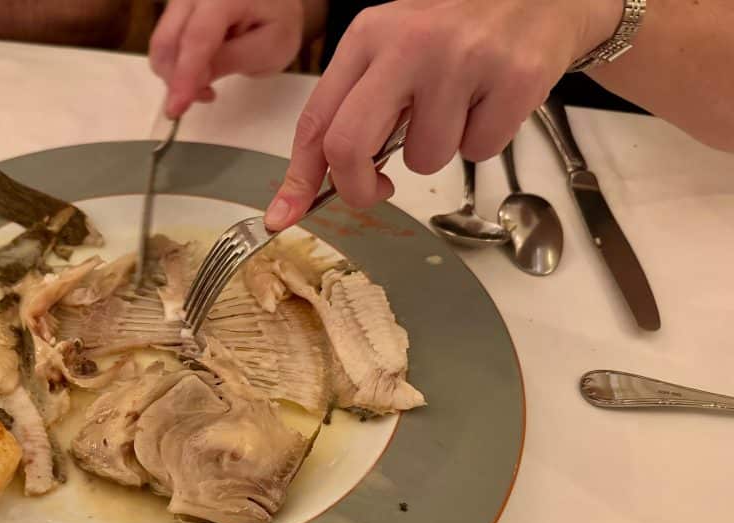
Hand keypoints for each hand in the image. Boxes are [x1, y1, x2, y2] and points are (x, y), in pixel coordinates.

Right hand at [150, 0, 306, 118]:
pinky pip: (166, 41)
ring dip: (176, 73)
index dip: (184, 75)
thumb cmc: (279, 21)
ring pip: (161, 43)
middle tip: (206, 95)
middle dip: (177, 78)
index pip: (197, 38)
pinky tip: (201, 68)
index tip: (176, 109)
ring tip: (208, 82)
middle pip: (166, 40)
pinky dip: (178, 63)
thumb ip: (230, 61)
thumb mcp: (269, 48)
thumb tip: (195, 79)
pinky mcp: (176, 8)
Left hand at [264, 0, 621, 229]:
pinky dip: (484, 140)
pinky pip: (478, 152)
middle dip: (358, 188)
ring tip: (459, 106)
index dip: (298, 177)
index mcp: (369, 35)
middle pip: (351, 145)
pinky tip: (491, 101)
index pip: (317, 119)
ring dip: (439, 150)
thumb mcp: (395, 50)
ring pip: (425, 159)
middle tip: (379, 191)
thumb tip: (322, 179)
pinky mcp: (513, 78)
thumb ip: (358, 105)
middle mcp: (409, 42)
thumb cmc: (458, 32)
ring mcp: (462, 59)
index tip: (284, 214)